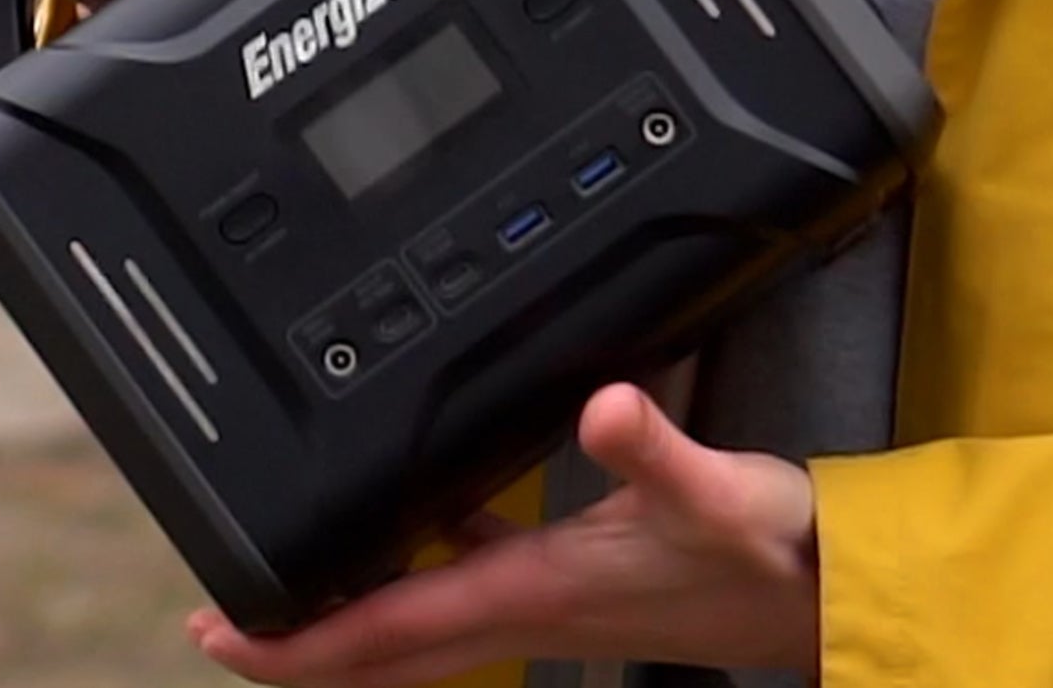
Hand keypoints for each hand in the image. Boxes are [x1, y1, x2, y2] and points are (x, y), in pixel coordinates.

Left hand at [189, 384, 824, 687]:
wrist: (836, 595)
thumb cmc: (779, 554)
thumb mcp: (718, 490)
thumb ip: (657, 449)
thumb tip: (605, 406)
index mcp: (535, 591)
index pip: (387, 629)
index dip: (296, 641)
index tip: (217, 632)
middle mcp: (529, 609)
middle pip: (383, 646)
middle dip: (297, 644)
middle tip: (218, 625)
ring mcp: (552, 603)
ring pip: (421, 621)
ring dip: (353, 612)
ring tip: (292, 582)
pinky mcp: (580, 584)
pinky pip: (470, 587)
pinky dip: (424, 569)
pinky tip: (420, 524)